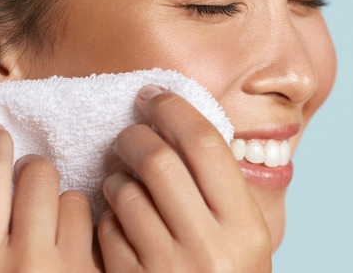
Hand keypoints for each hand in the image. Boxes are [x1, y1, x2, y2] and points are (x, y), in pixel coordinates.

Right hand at [0, 124, 100, 272]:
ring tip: (54, 233)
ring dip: (65, 207)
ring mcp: (71, 268)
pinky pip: (103, 228)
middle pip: (39, 174)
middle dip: (34, 170)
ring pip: (75, 199)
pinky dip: (90, 234)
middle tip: (29, 183)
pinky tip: (76, 254)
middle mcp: (28, 261)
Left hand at [97, 86, 271, 271]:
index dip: (174, 109)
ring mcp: (166, 271)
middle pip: (158, 159)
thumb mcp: (244, 240)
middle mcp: (209, 249)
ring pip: (125, 191)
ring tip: (123, 180)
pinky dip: (107, 215)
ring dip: (116, 176)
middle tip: (129, 134)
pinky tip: (119, 219)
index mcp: (246, 229)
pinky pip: (106, 229)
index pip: (205, 144)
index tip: (154, 96)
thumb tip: (182, 124)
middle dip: (135, 136)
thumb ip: (223, 189)